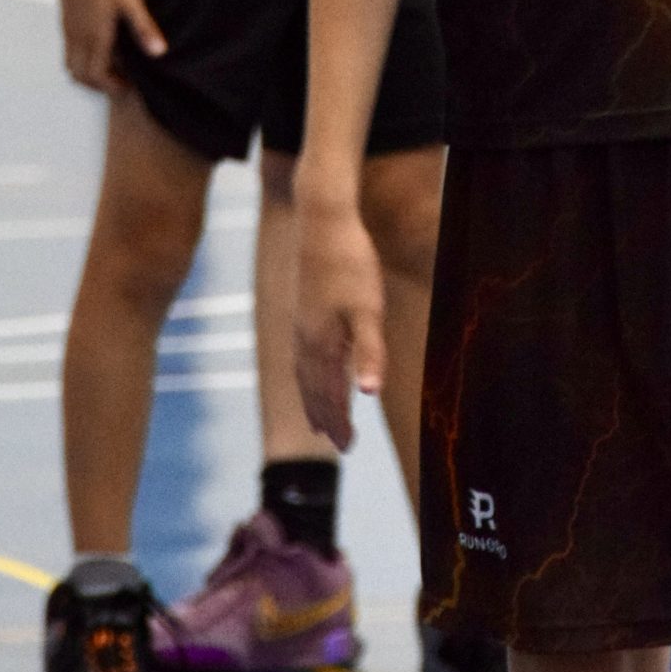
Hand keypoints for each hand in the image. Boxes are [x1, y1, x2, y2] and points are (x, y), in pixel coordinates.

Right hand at [54, 0, 165, 94]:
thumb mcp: (130, 0)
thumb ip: (143, 28)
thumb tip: (158, 52)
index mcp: (95, 35)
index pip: (97, 75)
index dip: (113, 87)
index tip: (131, 86)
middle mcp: (77, 37)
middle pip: (80, 76)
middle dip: (100, 85)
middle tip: (122, 81)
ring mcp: (69, 30)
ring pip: (71, 65)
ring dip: (89, 73)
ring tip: (112, 66)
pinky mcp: (65, 22)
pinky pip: (69, 51)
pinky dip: (82, 60)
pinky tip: (101, 46)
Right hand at [292, 194, 385, 451]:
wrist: (324, 223)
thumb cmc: (351, 265)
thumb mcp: (368, 310)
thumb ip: (369, 352)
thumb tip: (370, 394)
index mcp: (321, 345)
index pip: (330, 395)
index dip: (340, 422)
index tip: (349, 448)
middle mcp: (305, 340)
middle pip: (313, 390)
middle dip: (326, 418)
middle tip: (341, 445)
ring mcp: (301, 324)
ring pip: (303, 374)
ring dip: (313, 399)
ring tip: (320, 421)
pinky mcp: (303, 309)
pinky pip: (300, 356)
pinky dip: (306, 375)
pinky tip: (314, 370)